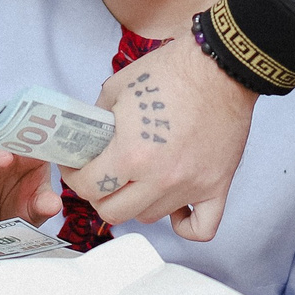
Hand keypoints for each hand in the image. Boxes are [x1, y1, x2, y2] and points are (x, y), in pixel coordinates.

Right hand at [0, 142, 59, 226]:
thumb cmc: (19, 212)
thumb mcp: (36, 211)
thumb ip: (44, 205)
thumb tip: (54, 204)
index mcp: (29, 158)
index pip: (34, 138)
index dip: (39, 134)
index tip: (47, 135)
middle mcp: (7, 156)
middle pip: (8, 136)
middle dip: (14, 136)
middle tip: (24, 144)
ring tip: (5, 159)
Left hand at [77, 36, 258, 240]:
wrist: (220, 66)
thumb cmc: (171, 71)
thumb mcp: (116, 88)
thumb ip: (97, 122)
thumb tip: (86, 141)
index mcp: (131, 153)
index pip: (88, 188)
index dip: (74, 176)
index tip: (76, 166)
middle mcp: (159, 178)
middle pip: (114, 212)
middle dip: (99, 194)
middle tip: (102, 175)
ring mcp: (190, 186)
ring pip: (150, 217)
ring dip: (137, 202)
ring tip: (138, 179)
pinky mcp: (217, 187)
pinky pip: (200, 228)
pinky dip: (185, 224)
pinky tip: (175, 206)